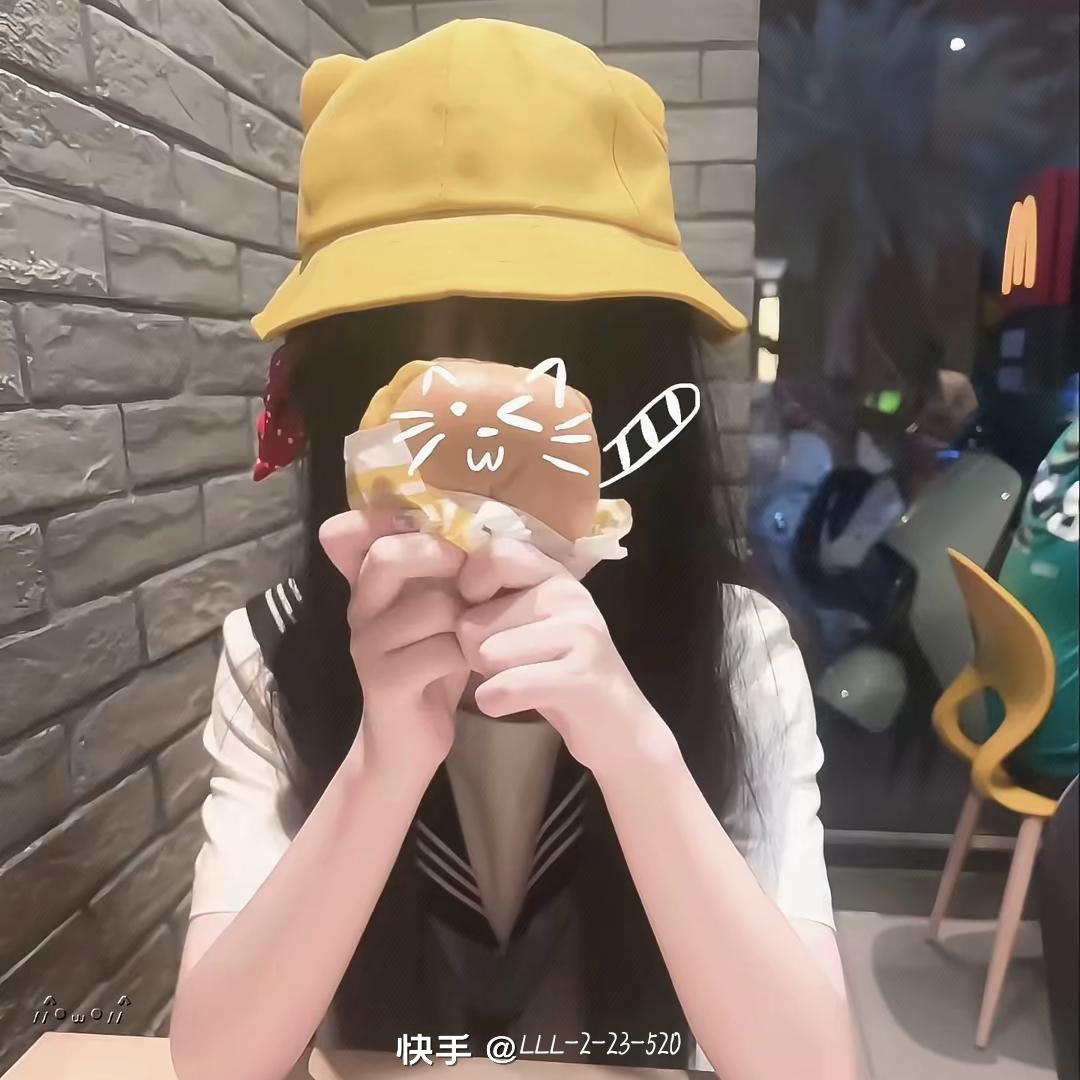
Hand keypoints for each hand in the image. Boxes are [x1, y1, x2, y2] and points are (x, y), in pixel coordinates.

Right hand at [320, 511, 468, 777]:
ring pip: (431, 606)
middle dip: (441, 556)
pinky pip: (442, 649)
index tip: (428, 524)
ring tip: (481, 629)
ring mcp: (367, 646)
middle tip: (472, 575)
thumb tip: (473, 518)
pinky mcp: (385, 682)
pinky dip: (472, 652)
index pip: (348, 533)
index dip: (382, 517)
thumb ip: (439, 569)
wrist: (408, 742)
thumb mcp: (434, 611)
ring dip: (470, 615)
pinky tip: (478, 661)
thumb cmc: (431, 665)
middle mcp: (359, 609)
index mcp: (367, 585)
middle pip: (387, 556)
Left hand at [455, 539, 676, 777]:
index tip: (478, 610)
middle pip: (474, 620)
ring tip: (522, 681)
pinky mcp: (579, 677)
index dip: (471, 585)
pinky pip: (503, 688)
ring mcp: (579, 634)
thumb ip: (495, 596)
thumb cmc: (556, 671)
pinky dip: (495, 703)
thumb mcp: (530, 622)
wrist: (617, 727)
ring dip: (489, 679)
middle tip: (511, 664)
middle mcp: (570, 595)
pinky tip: (515, 704)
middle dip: (475, 652)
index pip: (495, 554)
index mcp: (555, 576)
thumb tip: (438, 579)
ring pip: (486, 654)